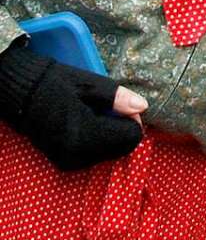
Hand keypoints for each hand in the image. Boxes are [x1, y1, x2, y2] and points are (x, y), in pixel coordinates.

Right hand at [0, 44, 145, 169]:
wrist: (20, 94)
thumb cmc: (57, 84)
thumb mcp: (91, 84)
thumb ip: (118, 98)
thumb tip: (143, 106)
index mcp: (85, 136)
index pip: (130, 138)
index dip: (133, 120)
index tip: (124, 104)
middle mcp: (77, 155)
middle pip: (122, 148)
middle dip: (124, 128)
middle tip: (113, 108)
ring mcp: (69, 161)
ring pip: (110, 152)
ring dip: (112, 134)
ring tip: (97, 113)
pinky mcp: (64, 162)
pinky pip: (94, 155)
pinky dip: (99, 140)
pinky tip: (88, 123)